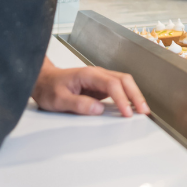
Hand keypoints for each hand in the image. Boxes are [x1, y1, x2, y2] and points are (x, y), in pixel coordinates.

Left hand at [32, 62, 148, 116]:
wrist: (42, 80)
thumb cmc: (49, 88)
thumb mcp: (58, 99)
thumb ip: (78, 104)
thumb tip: (98, 109)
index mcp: (88, 74)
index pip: (111, 84)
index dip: (121, 98)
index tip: (127, 112)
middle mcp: (97, 74)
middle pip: (124, 80)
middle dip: (135, 95)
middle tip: (143, 111)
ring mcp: (100, 79)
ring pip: (124, 82)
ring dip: (134, 95)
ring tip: (142, 110)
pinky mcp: (100, 86)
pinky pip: (119, 88)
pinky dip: (128, 96)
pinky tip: (132, 106)